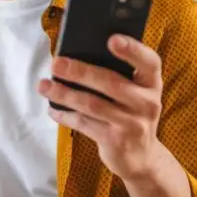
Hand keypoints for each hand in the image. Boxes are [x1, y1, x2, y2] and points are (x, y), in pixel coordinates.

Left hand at [38, 34, 163, 182]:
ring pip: (92, 105)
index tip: (112, 39)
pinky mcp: (115, 142)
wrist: (141, 157)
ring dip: (65, 94)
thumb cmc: (132, 114)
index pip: (149, 62)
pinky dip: (65, 116)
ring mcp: (132, 124)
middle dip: (80, 72)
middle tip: (56, 63)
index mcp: (152, 84)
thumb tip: (79, 55)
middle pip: (111, 83)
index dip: (132, 50)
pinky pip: (85, 124)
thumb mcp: (137, 94)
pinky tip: (52, 109)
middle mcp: (147, 103)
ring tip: (44, 85)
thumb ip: (120, 76)